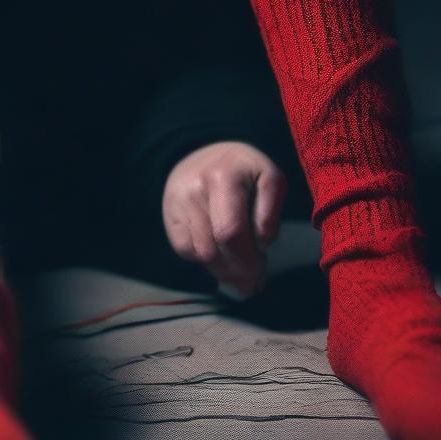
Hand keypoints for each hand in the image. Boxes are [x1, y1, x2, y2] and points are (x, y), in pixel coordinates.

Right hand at [162, 141, 286, 298]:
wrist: (207, 154)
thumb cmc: (246, 172)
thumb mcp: (270, 179)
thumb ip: (271, 211)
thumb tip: (261, 245)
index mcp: (224, 177)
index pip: (231, 232)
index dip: (246, 262)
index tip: (259, 279)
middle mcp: (195, 188)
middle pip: (213, 248)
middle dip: (235, 272)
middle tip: (250, 285)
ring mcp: (177, 202)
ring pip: (199, 253)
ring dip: (221, 270)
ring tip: (238, 272)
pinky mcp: (169, 214)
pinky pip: (184, 250)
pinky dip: (203, 259)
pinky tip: (219, 254)